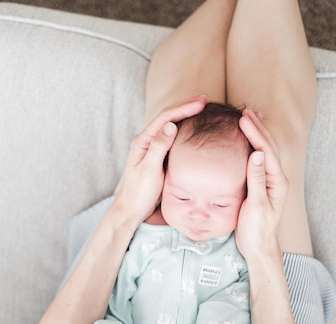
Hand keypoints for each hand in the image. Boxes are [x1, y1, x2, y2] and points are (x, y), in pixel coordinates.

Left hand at [115, 96, 206, 226]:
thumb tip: (171, 125)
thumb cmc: (139, 193)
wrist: (131, 210)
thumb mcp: (150, 170)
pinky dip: (183, 132)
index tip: (201, 102)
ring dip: (184, 117)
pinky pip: (171, 140)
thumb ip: (159, 147)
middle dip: (185, 107)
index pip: (165, 118)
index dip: (183, 108)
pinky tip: (192, 132)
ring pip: (170, 128)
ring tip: (200, 110)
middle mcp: (146, 142)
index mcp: (143, 141)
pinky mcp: (157, 159)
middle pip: (167, 118)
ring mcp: (152, 150)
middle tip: (203, 100)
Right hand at [235, 109, 288, 260]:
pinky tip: (247, 143)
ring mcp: (269, 182)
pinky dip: (253, 147)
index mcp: (276, 182)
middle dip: (257, 129)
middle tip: (245, 113)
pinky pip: (258, 162)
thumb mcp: (255, 205)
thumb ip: (256, 179)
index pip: (266, 151)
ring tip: (249, 120)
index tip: (243, 120)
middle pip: (268, 148)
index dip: (255, 134)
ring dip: (257, 135)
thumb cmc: (256, 230)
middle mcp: (276, 179)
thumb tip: (256, 154)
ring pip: (264, 153)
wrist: (258, 246)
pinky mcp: (261, 186)